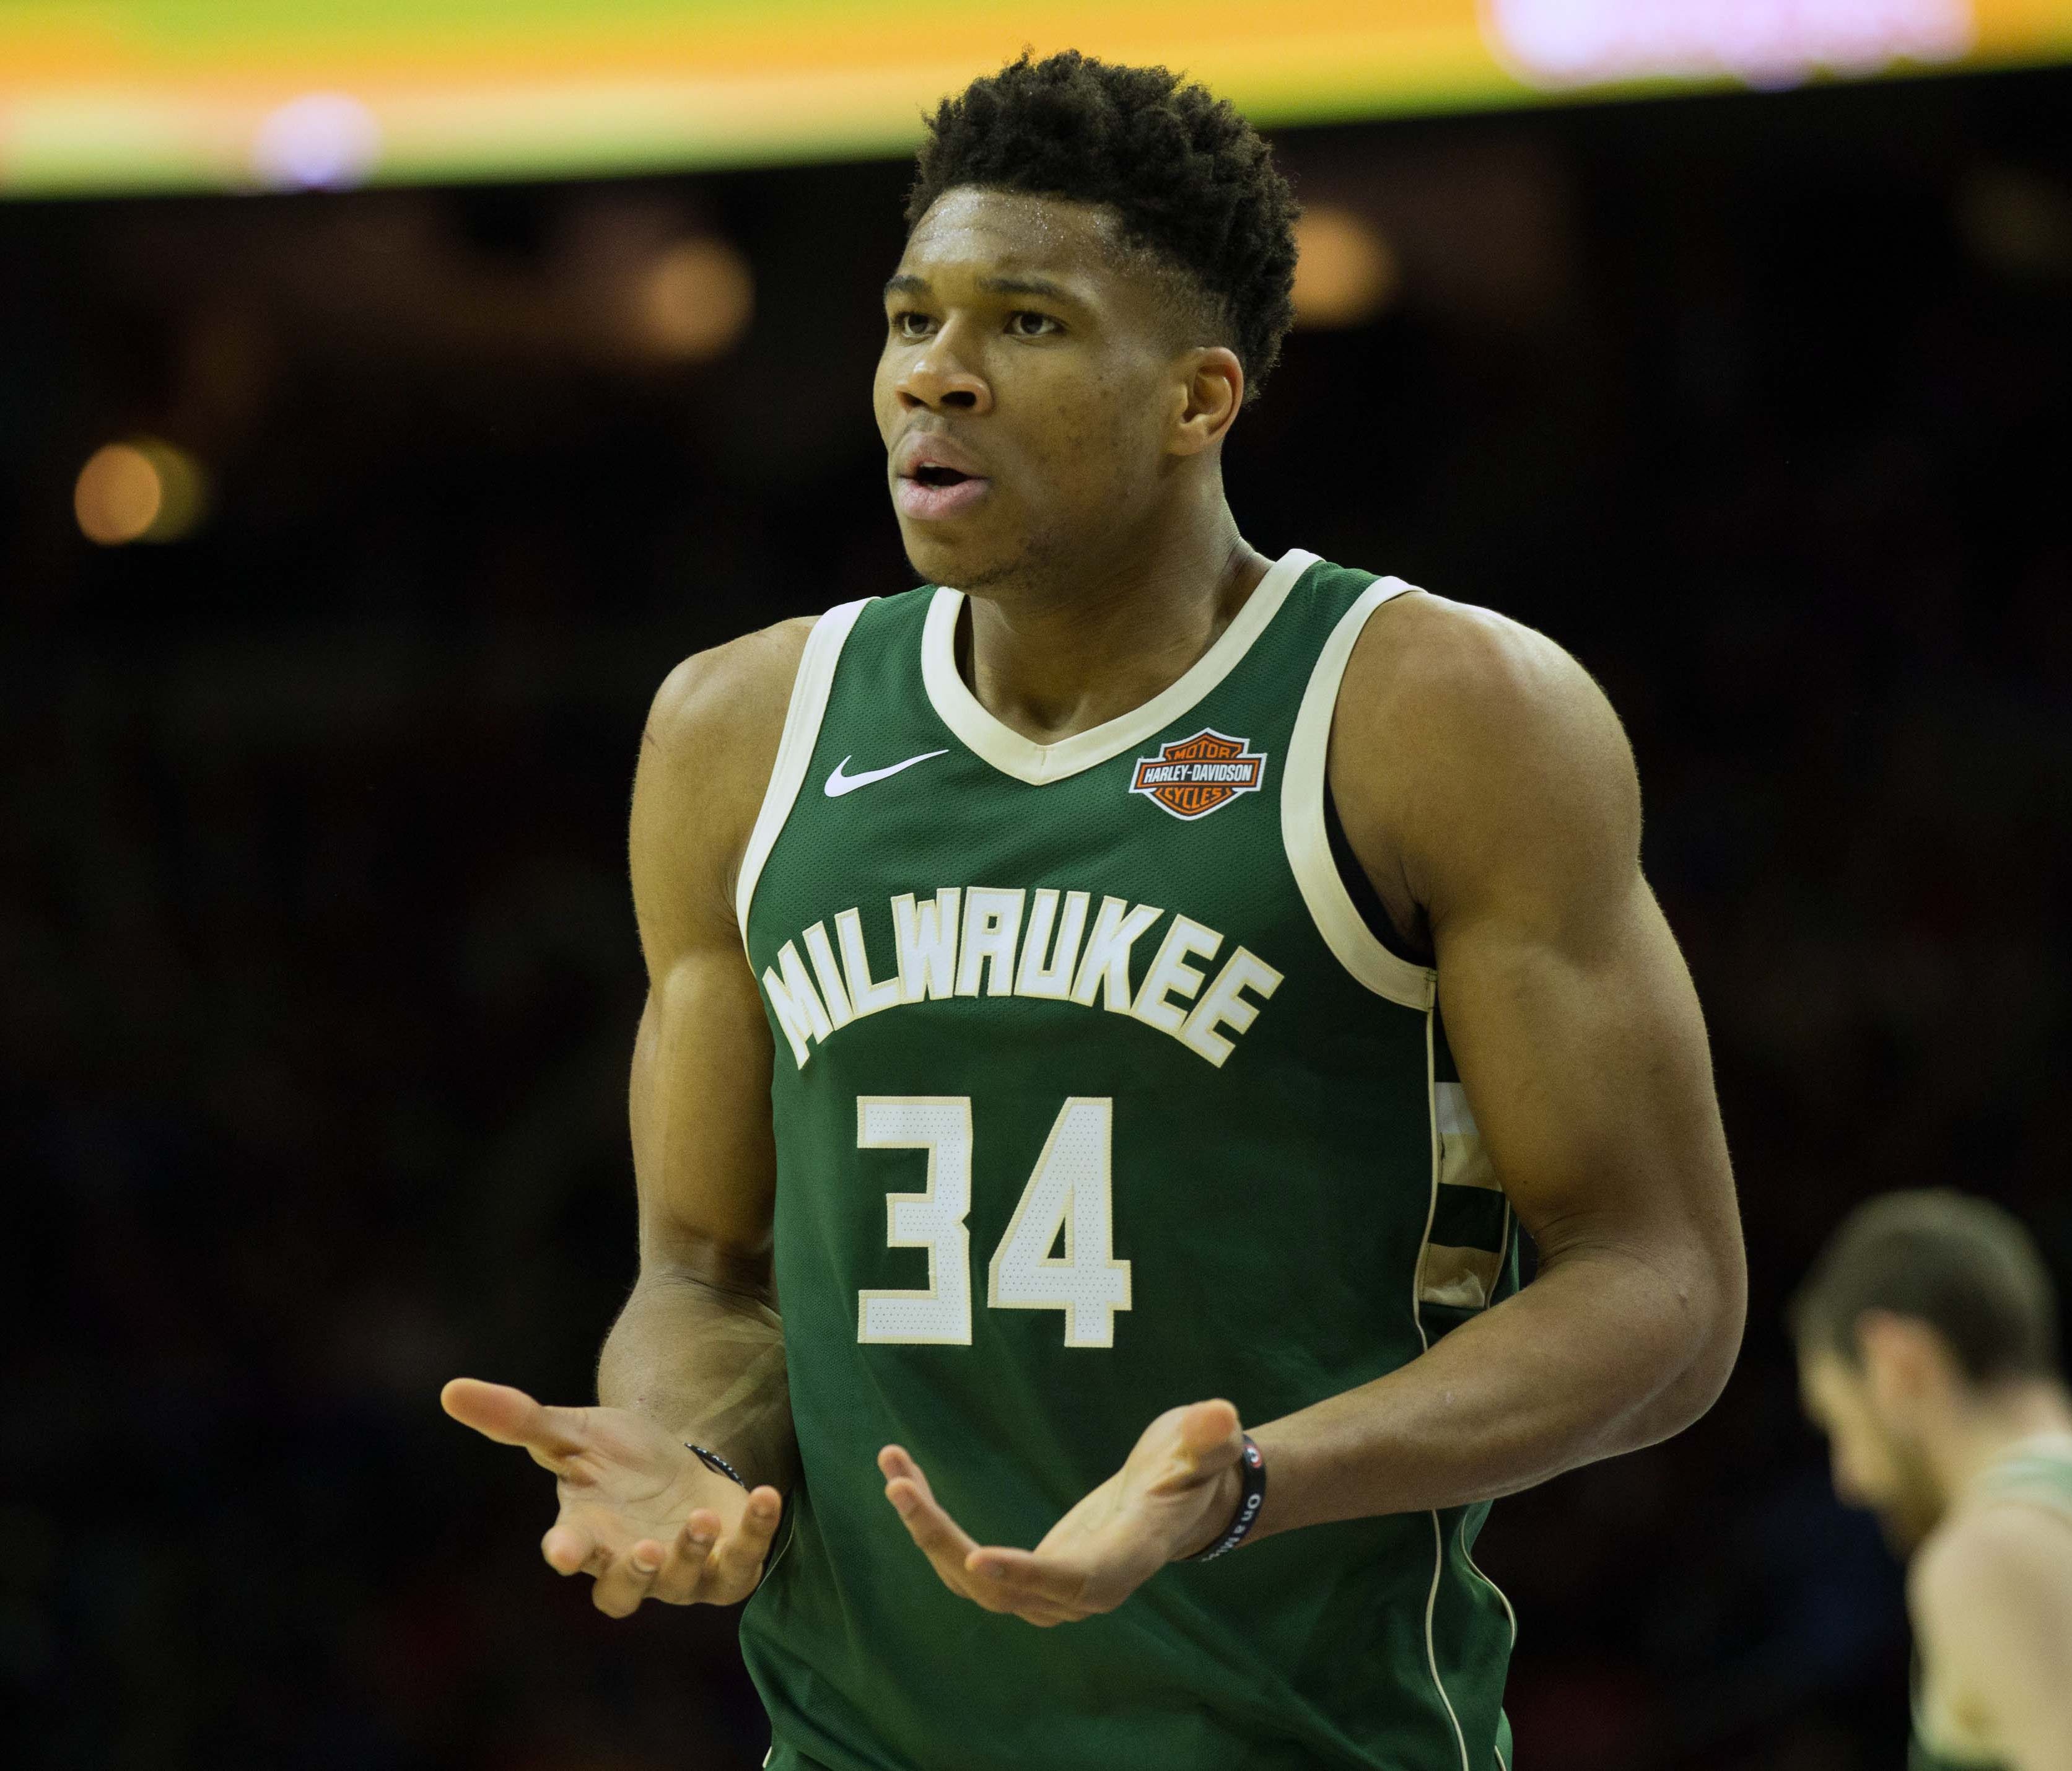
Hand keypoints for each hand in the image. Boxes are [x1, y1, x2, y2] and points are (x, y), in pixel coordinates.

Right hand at [441, 1376, 782, 1616]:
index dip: (568, 1554)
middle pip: (624, 1592)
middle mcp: (632, 1561)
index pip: (571, 1554)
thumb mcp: (572, 1431)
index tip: (564, 1549)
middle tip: (647, 1550)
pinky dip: (758, 1532)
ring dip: (694, 1552)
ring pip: (686, 1584)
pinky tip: (769, 1496)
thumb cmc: (617, 1457)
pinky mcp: (730, 1563)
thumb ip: (518, 1419)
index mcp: (588, 1533)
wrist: (680, 1465)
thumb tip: (450, 1388)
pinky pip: (744, 1563)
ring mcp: (683, 1571)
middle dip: (636, 1574)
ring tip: (702, 1517)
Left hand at [878, 1398, 1245, 1627]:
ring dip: (927, 1530)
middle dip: (944, 1541)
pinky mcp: (1025, 1577)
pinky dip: (933, 1525)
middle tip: (899, 1487)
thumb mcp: (1203, 1449)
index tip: (978, 1560)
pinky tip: (904, 1479)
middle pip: (1002, 1588)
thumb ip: (1208, 1440)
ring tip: (893, 1470)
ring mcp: (1048, 1590)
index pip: (1074, 1580)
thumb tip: (1221, 1415)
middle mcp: (1081, 1590)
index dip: (1027, 1576)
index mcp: (1125, 1560)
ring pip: (973, 1581)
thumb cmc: (1192, 1468)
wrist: (1179, 1501)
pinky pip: (968, 1563)